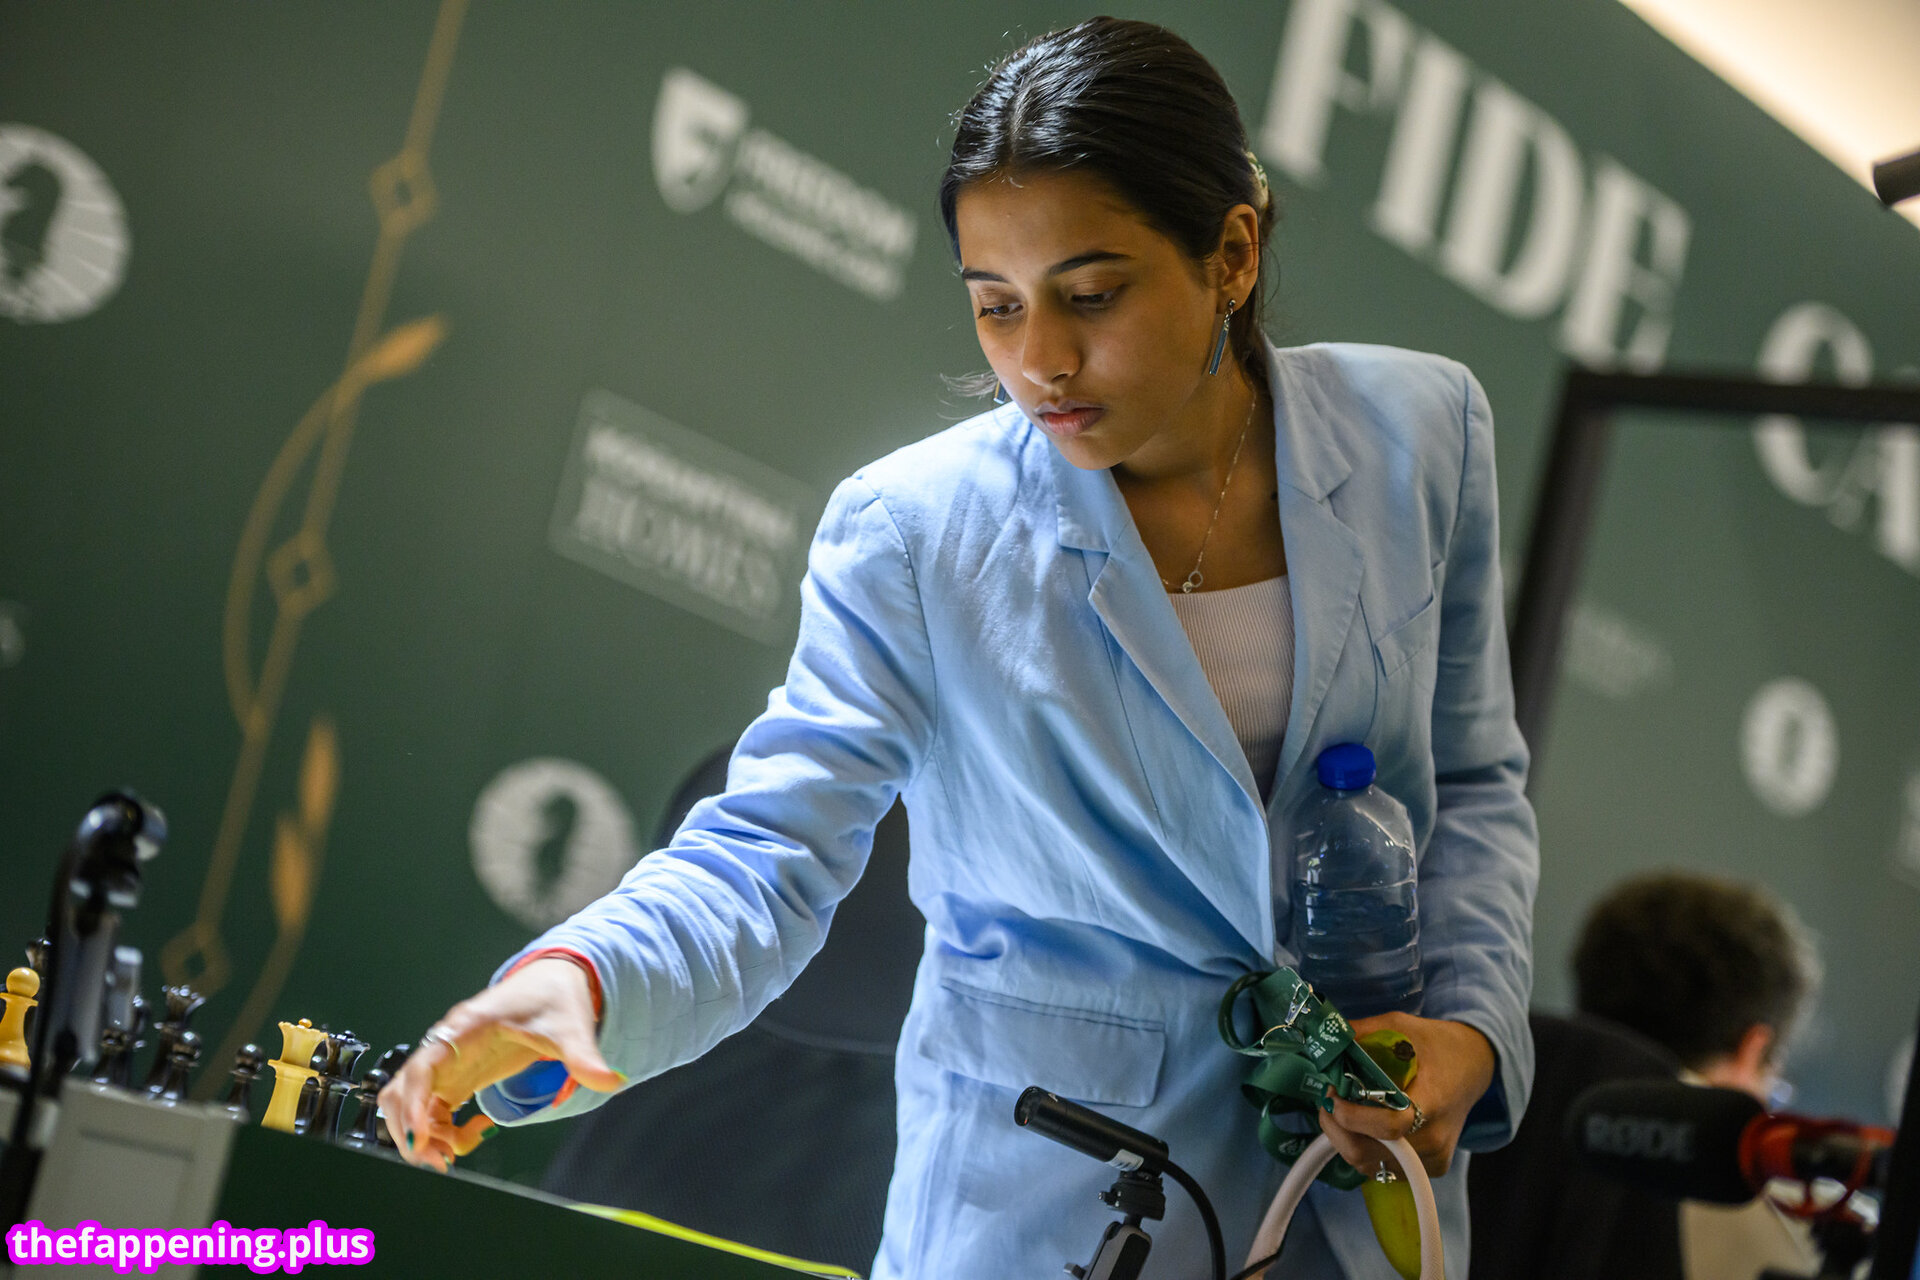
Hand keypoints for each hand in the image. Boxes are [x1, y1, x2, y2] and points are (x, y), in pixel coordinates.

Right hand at [377, 957, 623, 1170]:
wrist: (552, 981)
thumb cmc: (553, 997)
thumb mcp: (571, 1026)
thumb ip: (584, 1056)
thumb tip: (611, 1080)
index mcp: (467, 1027)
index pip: (423, 1065)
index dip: (415, 1101)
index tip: (421, 1135)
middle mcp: (448, 1046)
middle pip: (401, 1091)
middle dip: (410, 1130)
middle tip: (442, 1161)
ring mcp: (448, 1063)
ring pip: (410, 1105)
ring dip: (424, 1135)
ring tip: (457, 1154)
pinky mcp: (456, 1077)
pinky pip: (432, 1111)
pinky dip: (442, 1132)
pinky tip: (475, 1134)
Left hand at [1316, 1012, 1493, 1178]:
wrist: (1474, 1066)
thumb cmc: (1435, 1045)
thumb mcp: (1400, 1026)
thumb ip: (1363, 1033)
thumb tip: (1326, 1040)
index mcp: (1431, 1101)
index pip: (1388, 1126)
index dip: (1351, 1117)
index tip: (1332, 1095)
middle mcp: (1434, 1138)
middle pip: (1369, 1153)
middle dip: (1336, 1130)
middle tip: (1327, 1103)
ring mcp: (1434, 1158)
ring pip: (1370, 1166)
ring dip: (1346, 1141)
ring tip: (1341, 1112)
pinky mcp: (1431, 1169)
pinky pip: (1384, 1169)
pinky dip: (1364, 1151)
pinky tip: (1362, 1127)